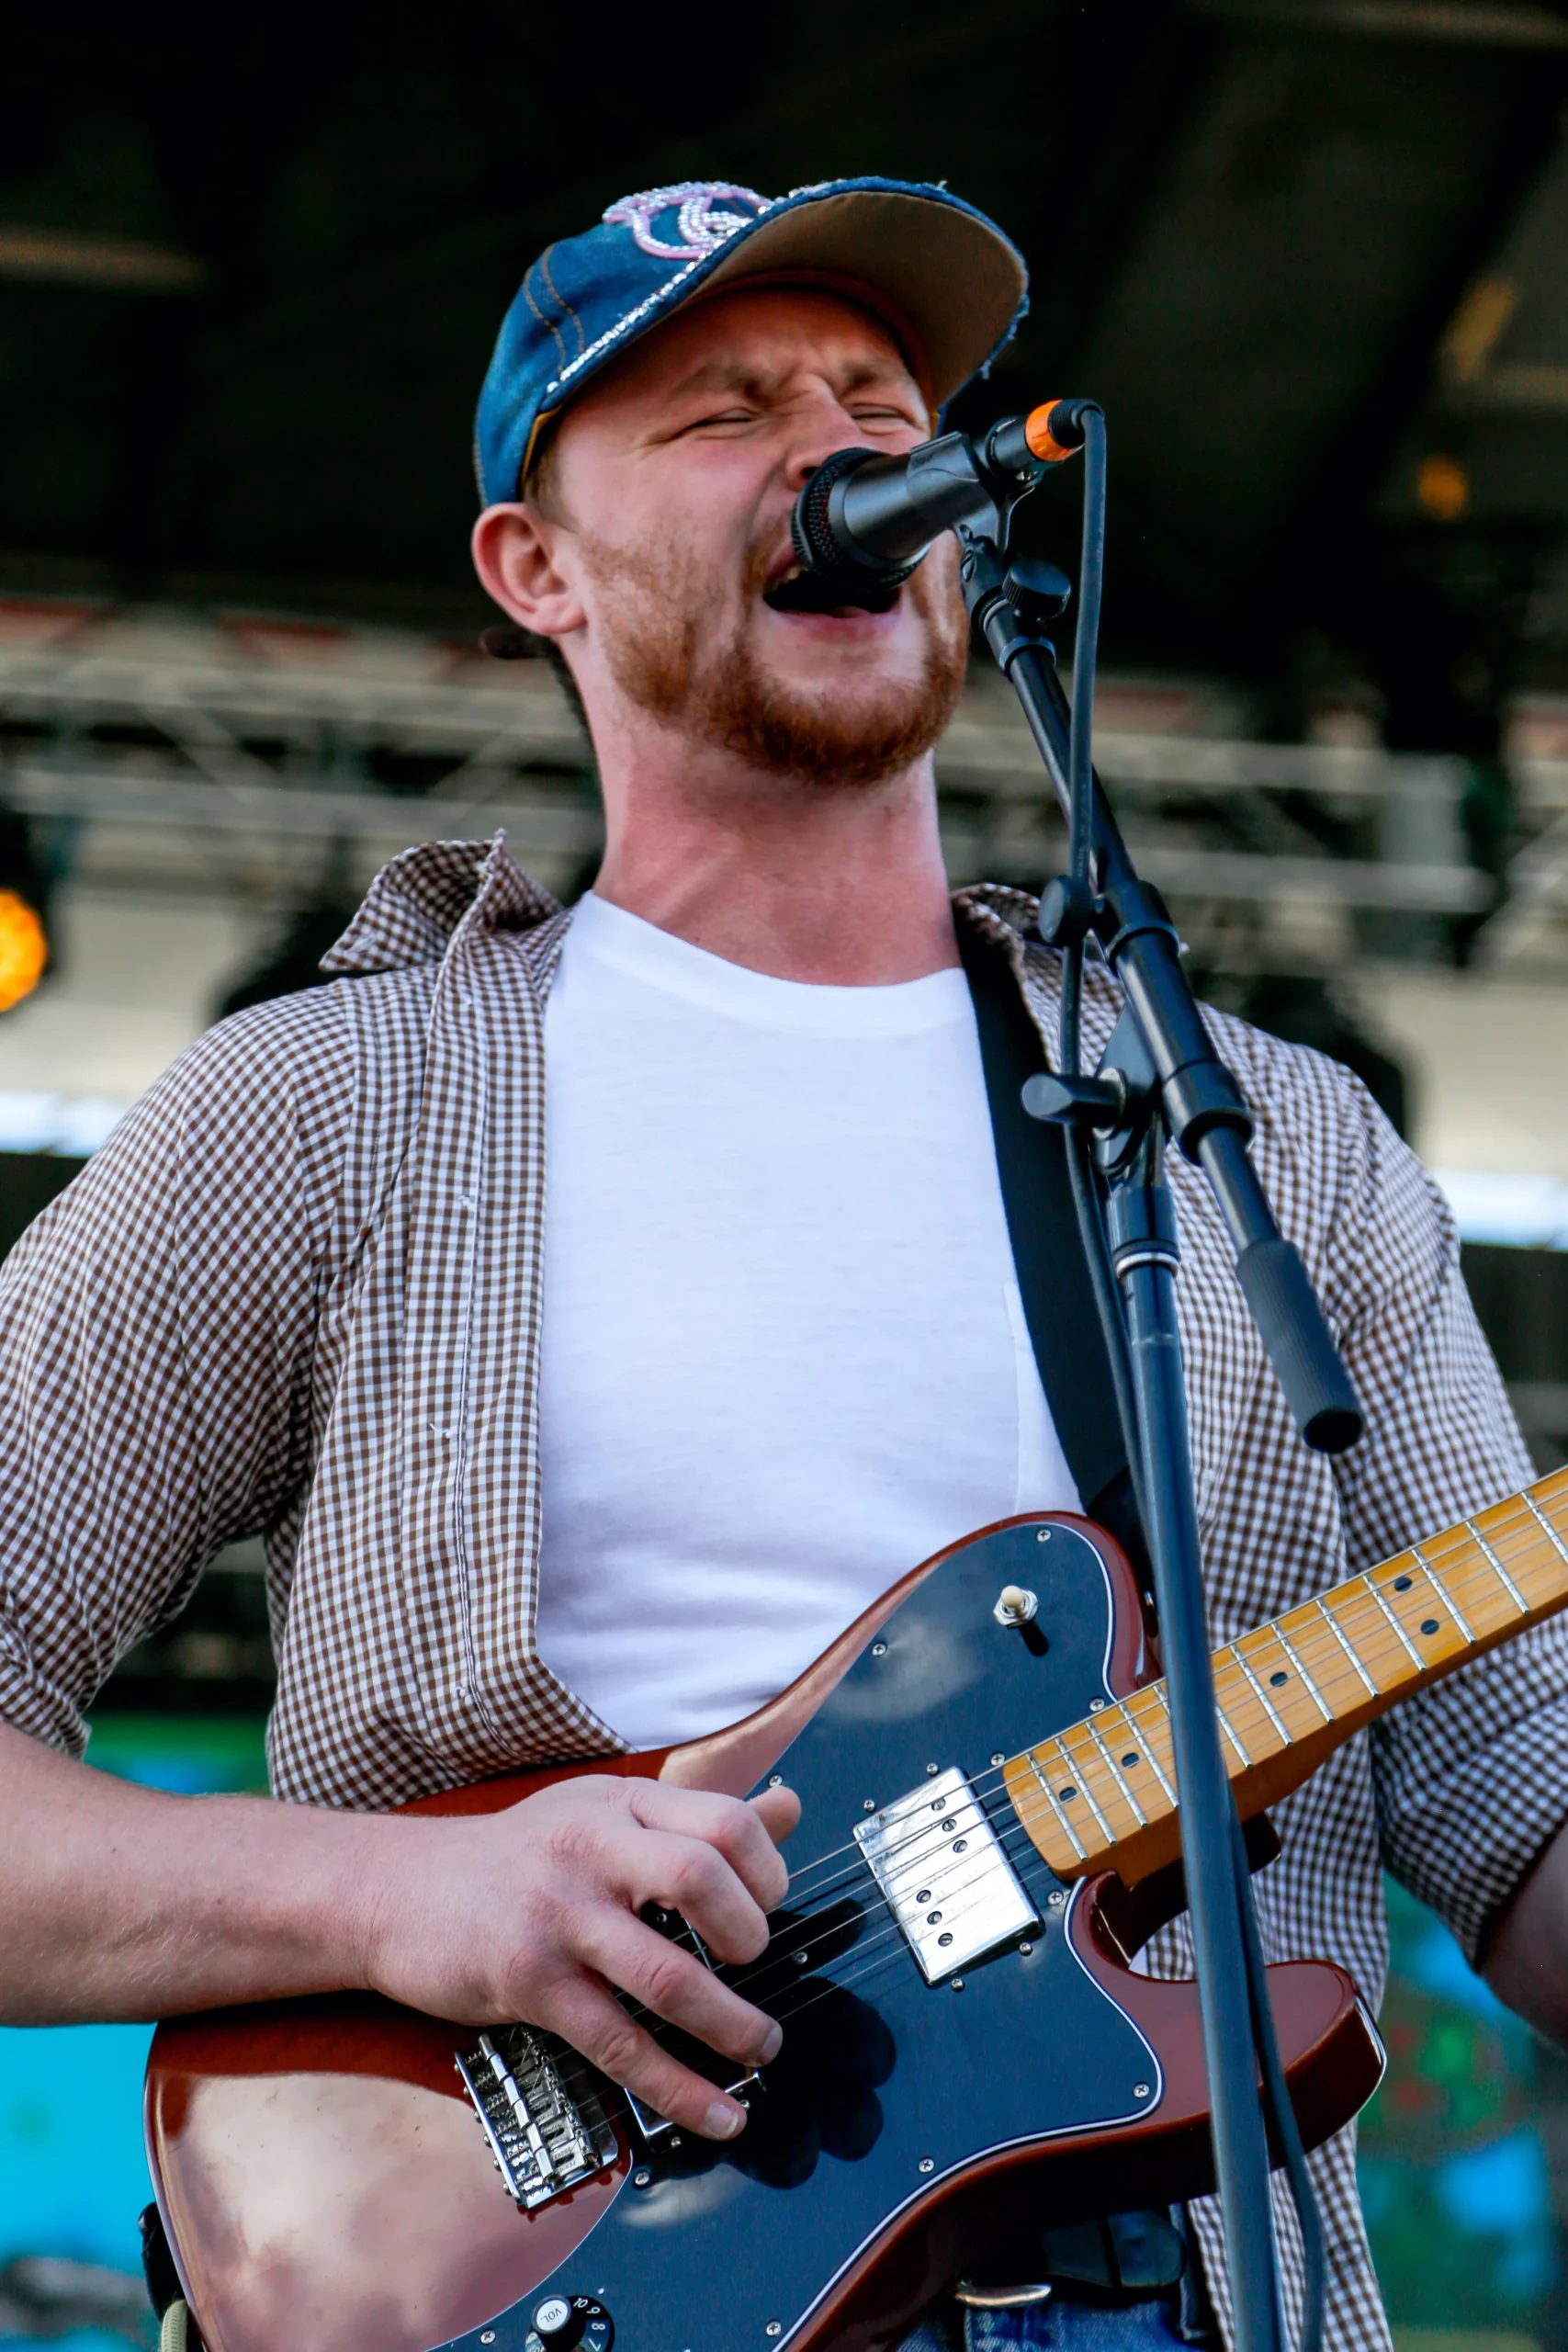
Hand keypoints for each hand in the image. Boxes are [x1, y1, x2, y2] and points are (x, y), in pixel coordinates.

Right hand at [356, 1775, 800, 2138]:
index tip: (769, 1905)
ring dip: (731, 2025)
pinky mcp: (531, 1983)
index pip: (724, 1818)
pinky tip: (716, 2114)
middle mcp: (593, 1848)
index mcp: (621, 1802)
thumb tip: (790, 1808)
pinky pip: (621, 2045)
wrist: (398, 1891)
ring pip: (668, 1976)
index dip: (767, 1869)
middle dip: (752, 1935)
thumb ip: (696, 1815)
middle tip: (755, 1965)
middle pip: (703, 1878)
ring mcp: (560, 1916)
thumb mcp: (605, 1810)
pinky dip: (679, 2089)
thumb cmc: (520, 1855)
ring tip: (761, 2049)